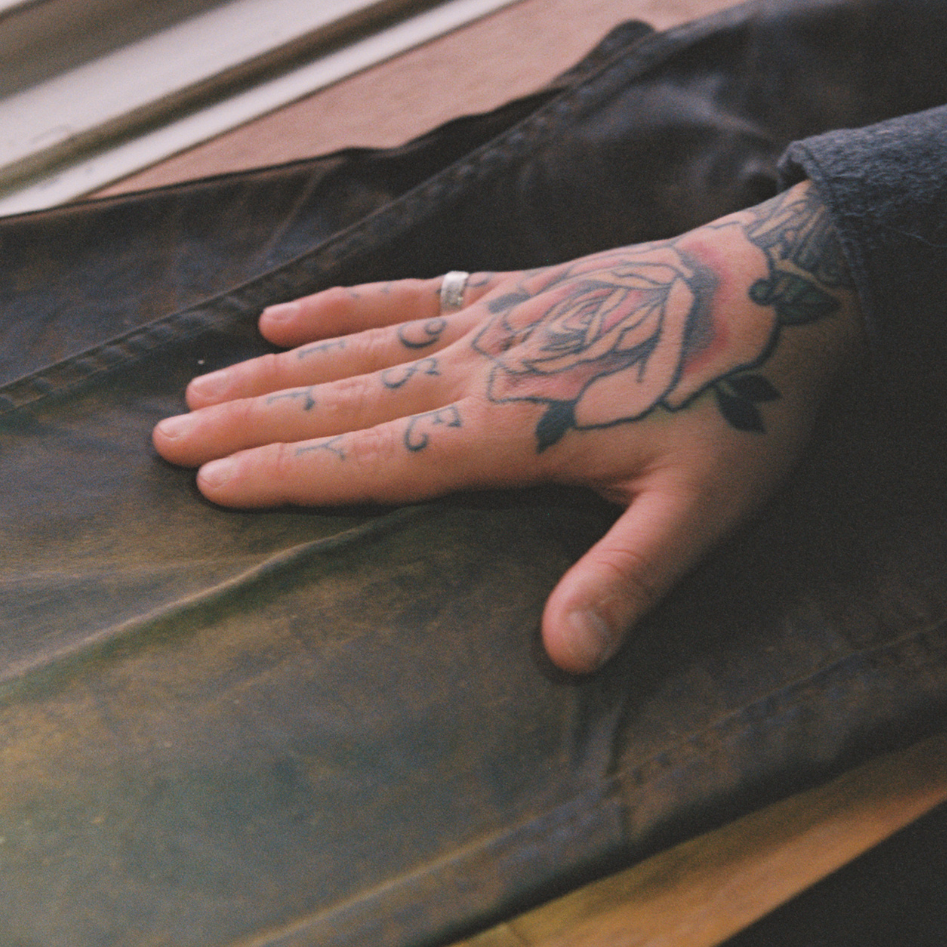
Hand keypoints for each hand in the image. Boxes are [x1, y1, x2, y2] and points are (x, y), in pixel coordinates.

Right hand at [154, 181, 861, 673]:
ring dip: (273, 368)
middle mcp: (481, 366)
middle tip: (162, 435)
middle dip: (248, 423)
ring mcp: (489, 318)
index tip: (208, 482)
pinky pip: (404, 293)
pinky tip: (288, 311)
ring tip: (198, 384)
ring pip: (356, 345)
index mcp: (513, 428)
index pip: (378, 457)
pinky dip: (340, 304)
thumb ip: (625, 581)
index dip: (291, 473)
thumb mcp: (700, 509)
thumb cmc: (744, 406)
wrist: (784, 288)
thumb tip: (563, 659)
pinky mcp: (508, 288)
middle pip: (341, 399)